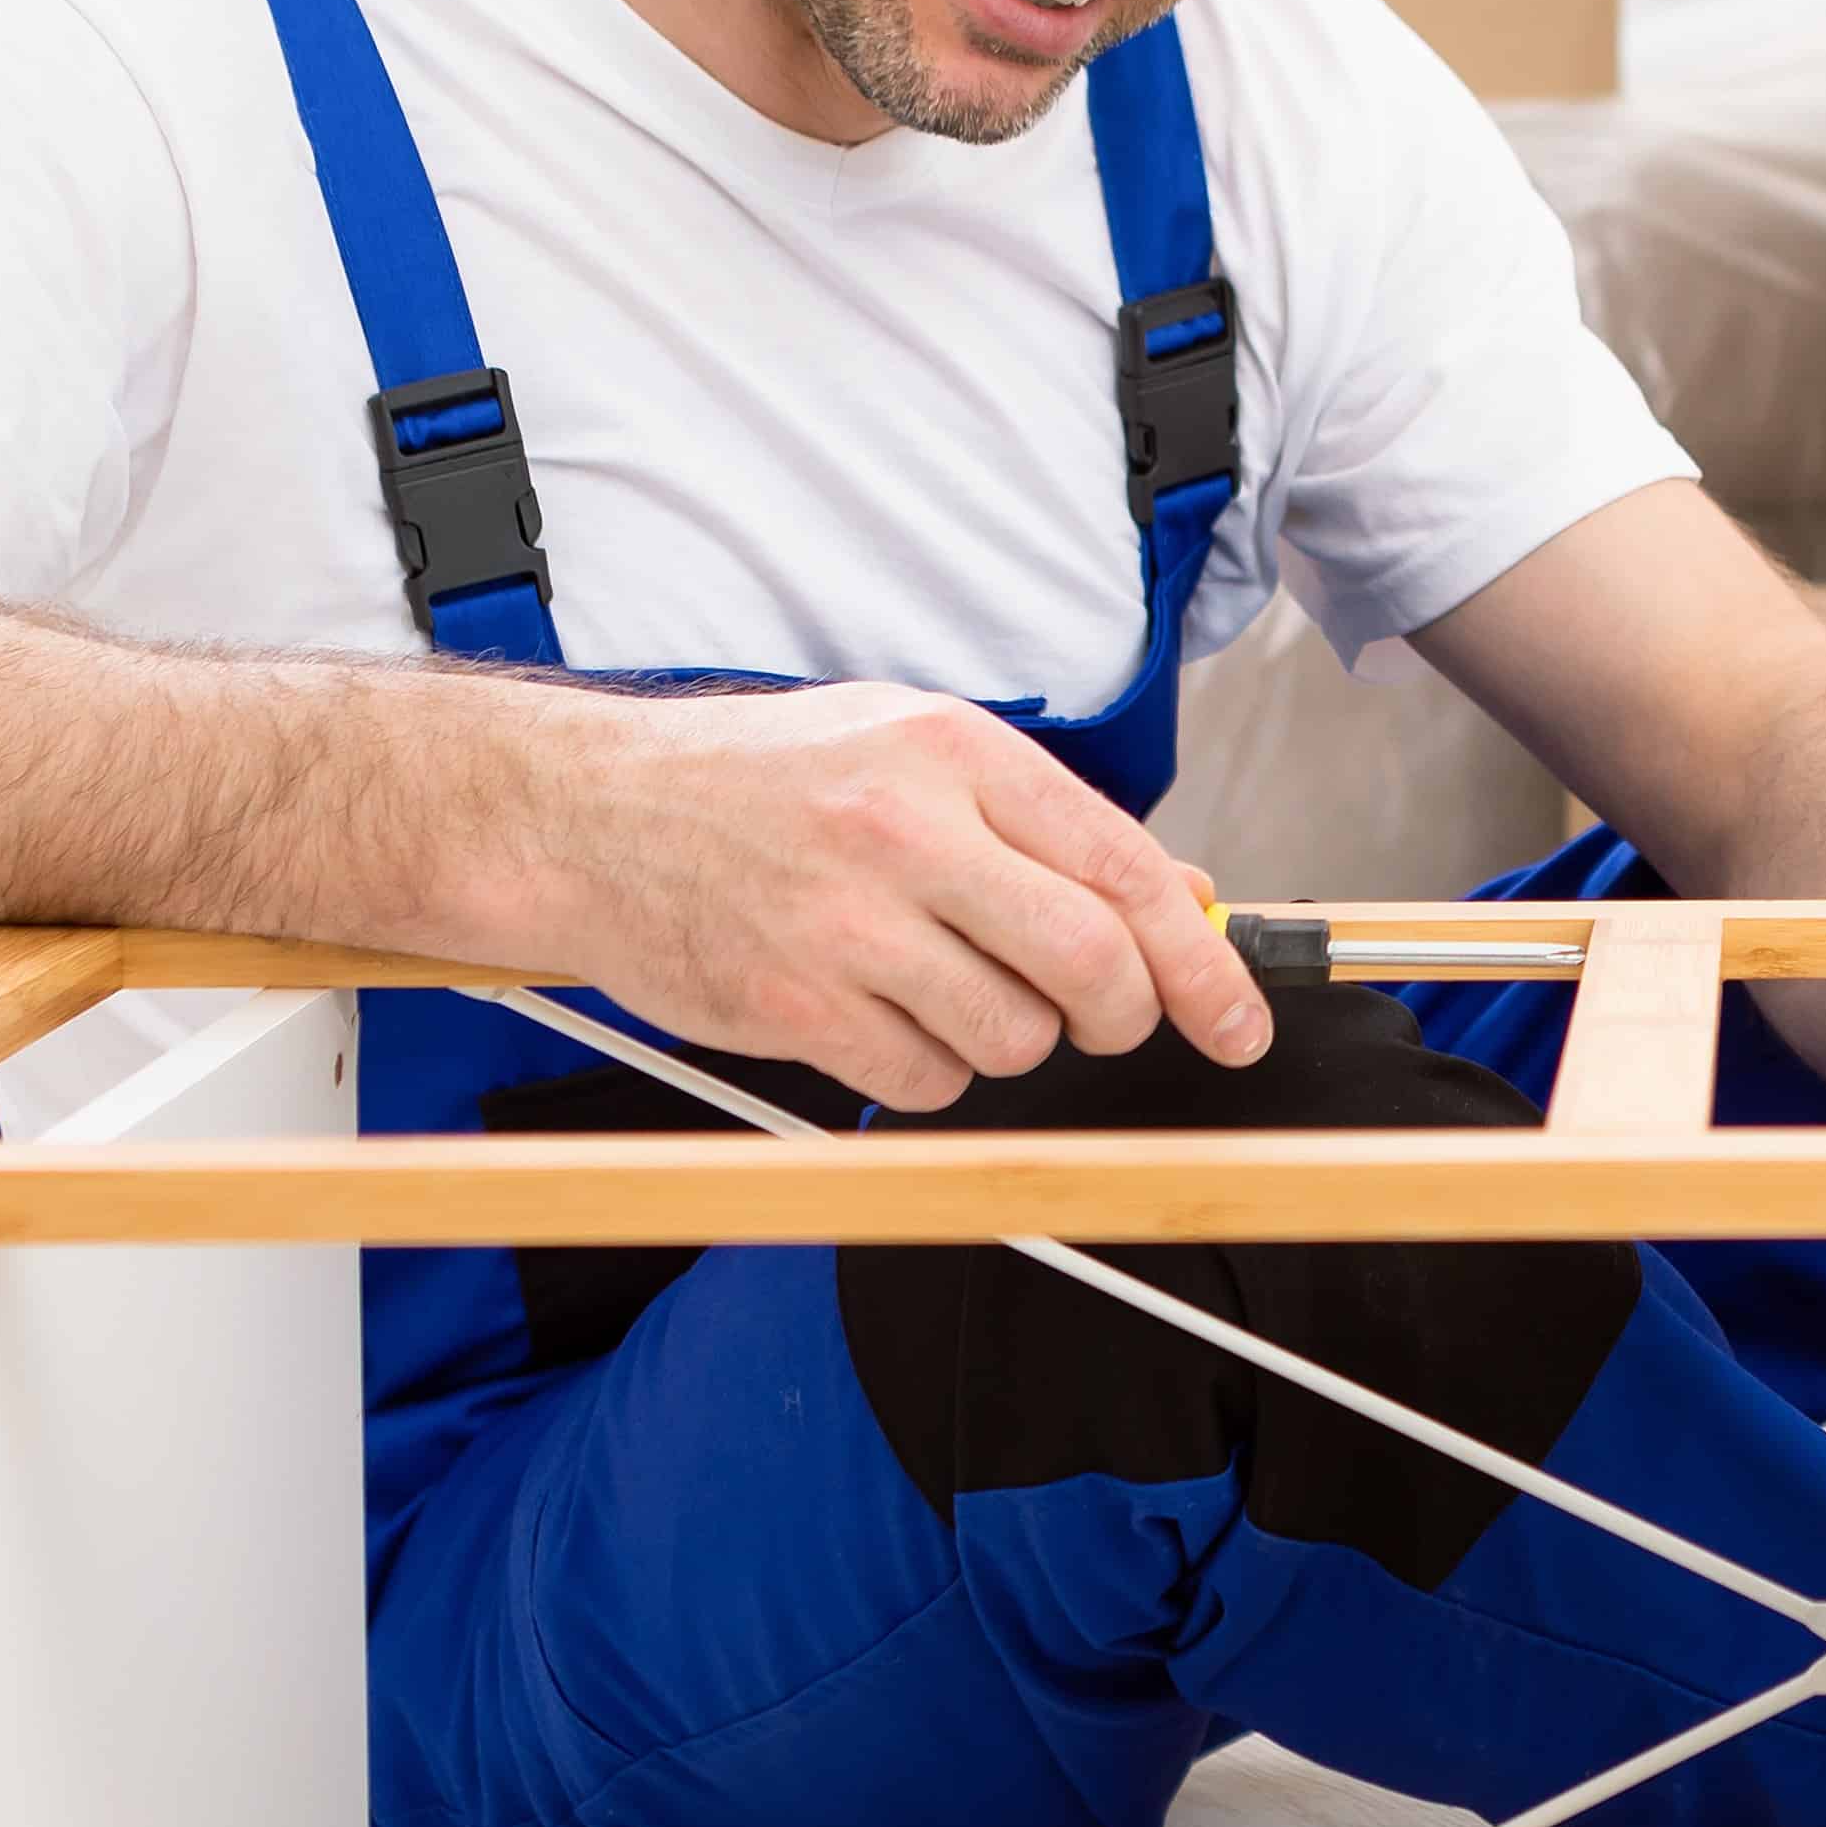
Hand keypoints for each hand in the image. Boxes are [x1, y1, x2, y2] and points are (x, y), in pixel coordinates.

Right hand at [453, 679, 1270, 1111]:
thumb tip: (1180, 898)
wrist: (584, 814)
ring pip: (1014, 1037)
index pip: (1128, 871)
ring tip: (940, 986)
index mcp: (953, 752)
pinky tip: (878, 1017)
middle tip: (1104, 1022)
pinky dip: (929, 1071)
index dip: (1205, 966)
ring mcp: (847, 923)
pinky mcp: (794, 1005)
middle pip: (1093, 967)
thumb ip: (1038, 820)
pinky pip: (926, 1081)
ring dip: (1010, 1040)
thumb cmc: (755, 779)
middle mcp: (906, 830)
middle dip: (1124, 1017)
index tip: (1240, 1024)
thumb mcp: (904, 745)